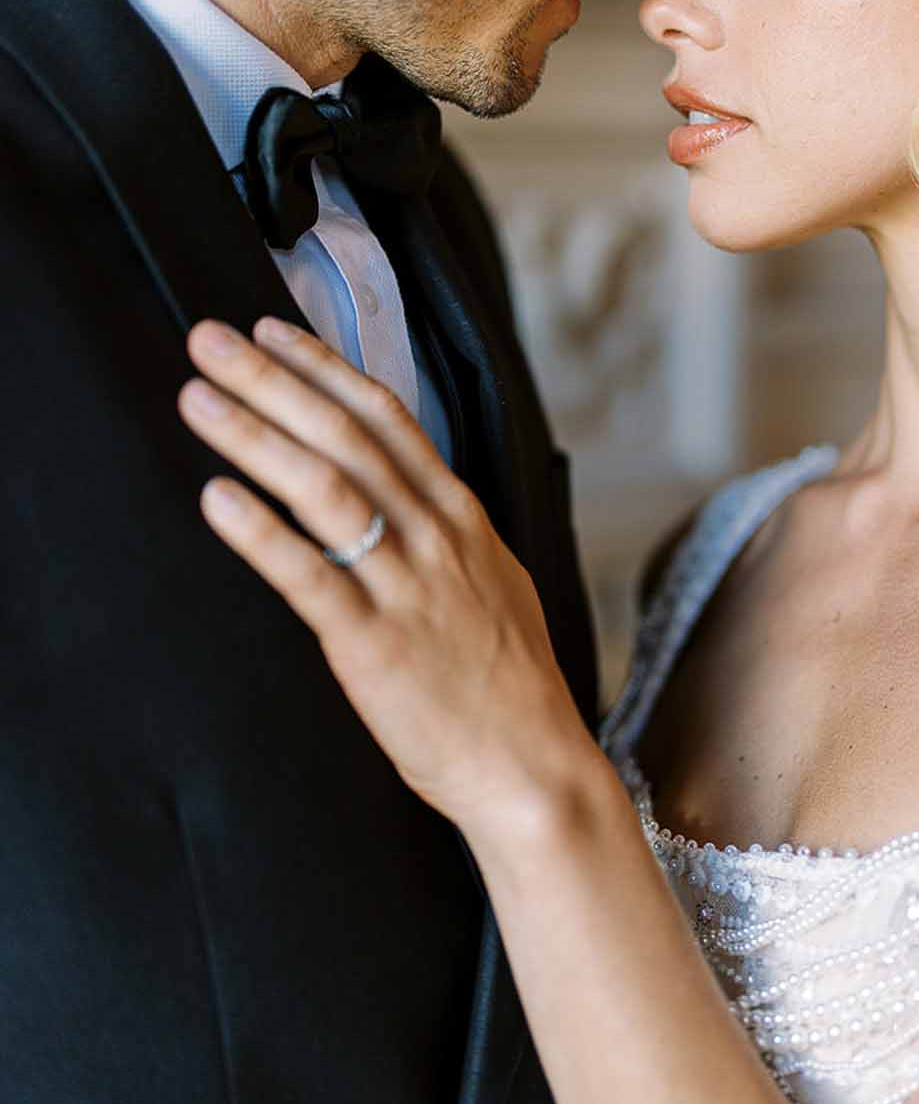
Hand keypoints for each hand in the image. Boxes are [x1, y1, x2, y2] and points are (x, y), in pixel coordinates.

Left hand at [177, 317, 604, 837]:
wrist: (535, 770)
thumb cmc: (510, 690)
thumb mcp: (494, 588)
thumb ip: (445, 539)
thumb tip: (403, 500)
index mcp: (463, 521)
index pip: (389, 420)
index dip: (326, 370)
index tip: (273, 332)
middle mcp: (436, 540)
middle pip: (347, 437)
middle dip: (273, 381)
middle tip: (210, 340)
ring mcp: (408, 589)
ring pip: (326, 490)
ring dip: (256, 436)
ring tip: (198, 399)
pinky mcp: (375, 646)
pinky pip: (311, 575)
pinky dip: (261, 532)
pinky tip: (217, 497)